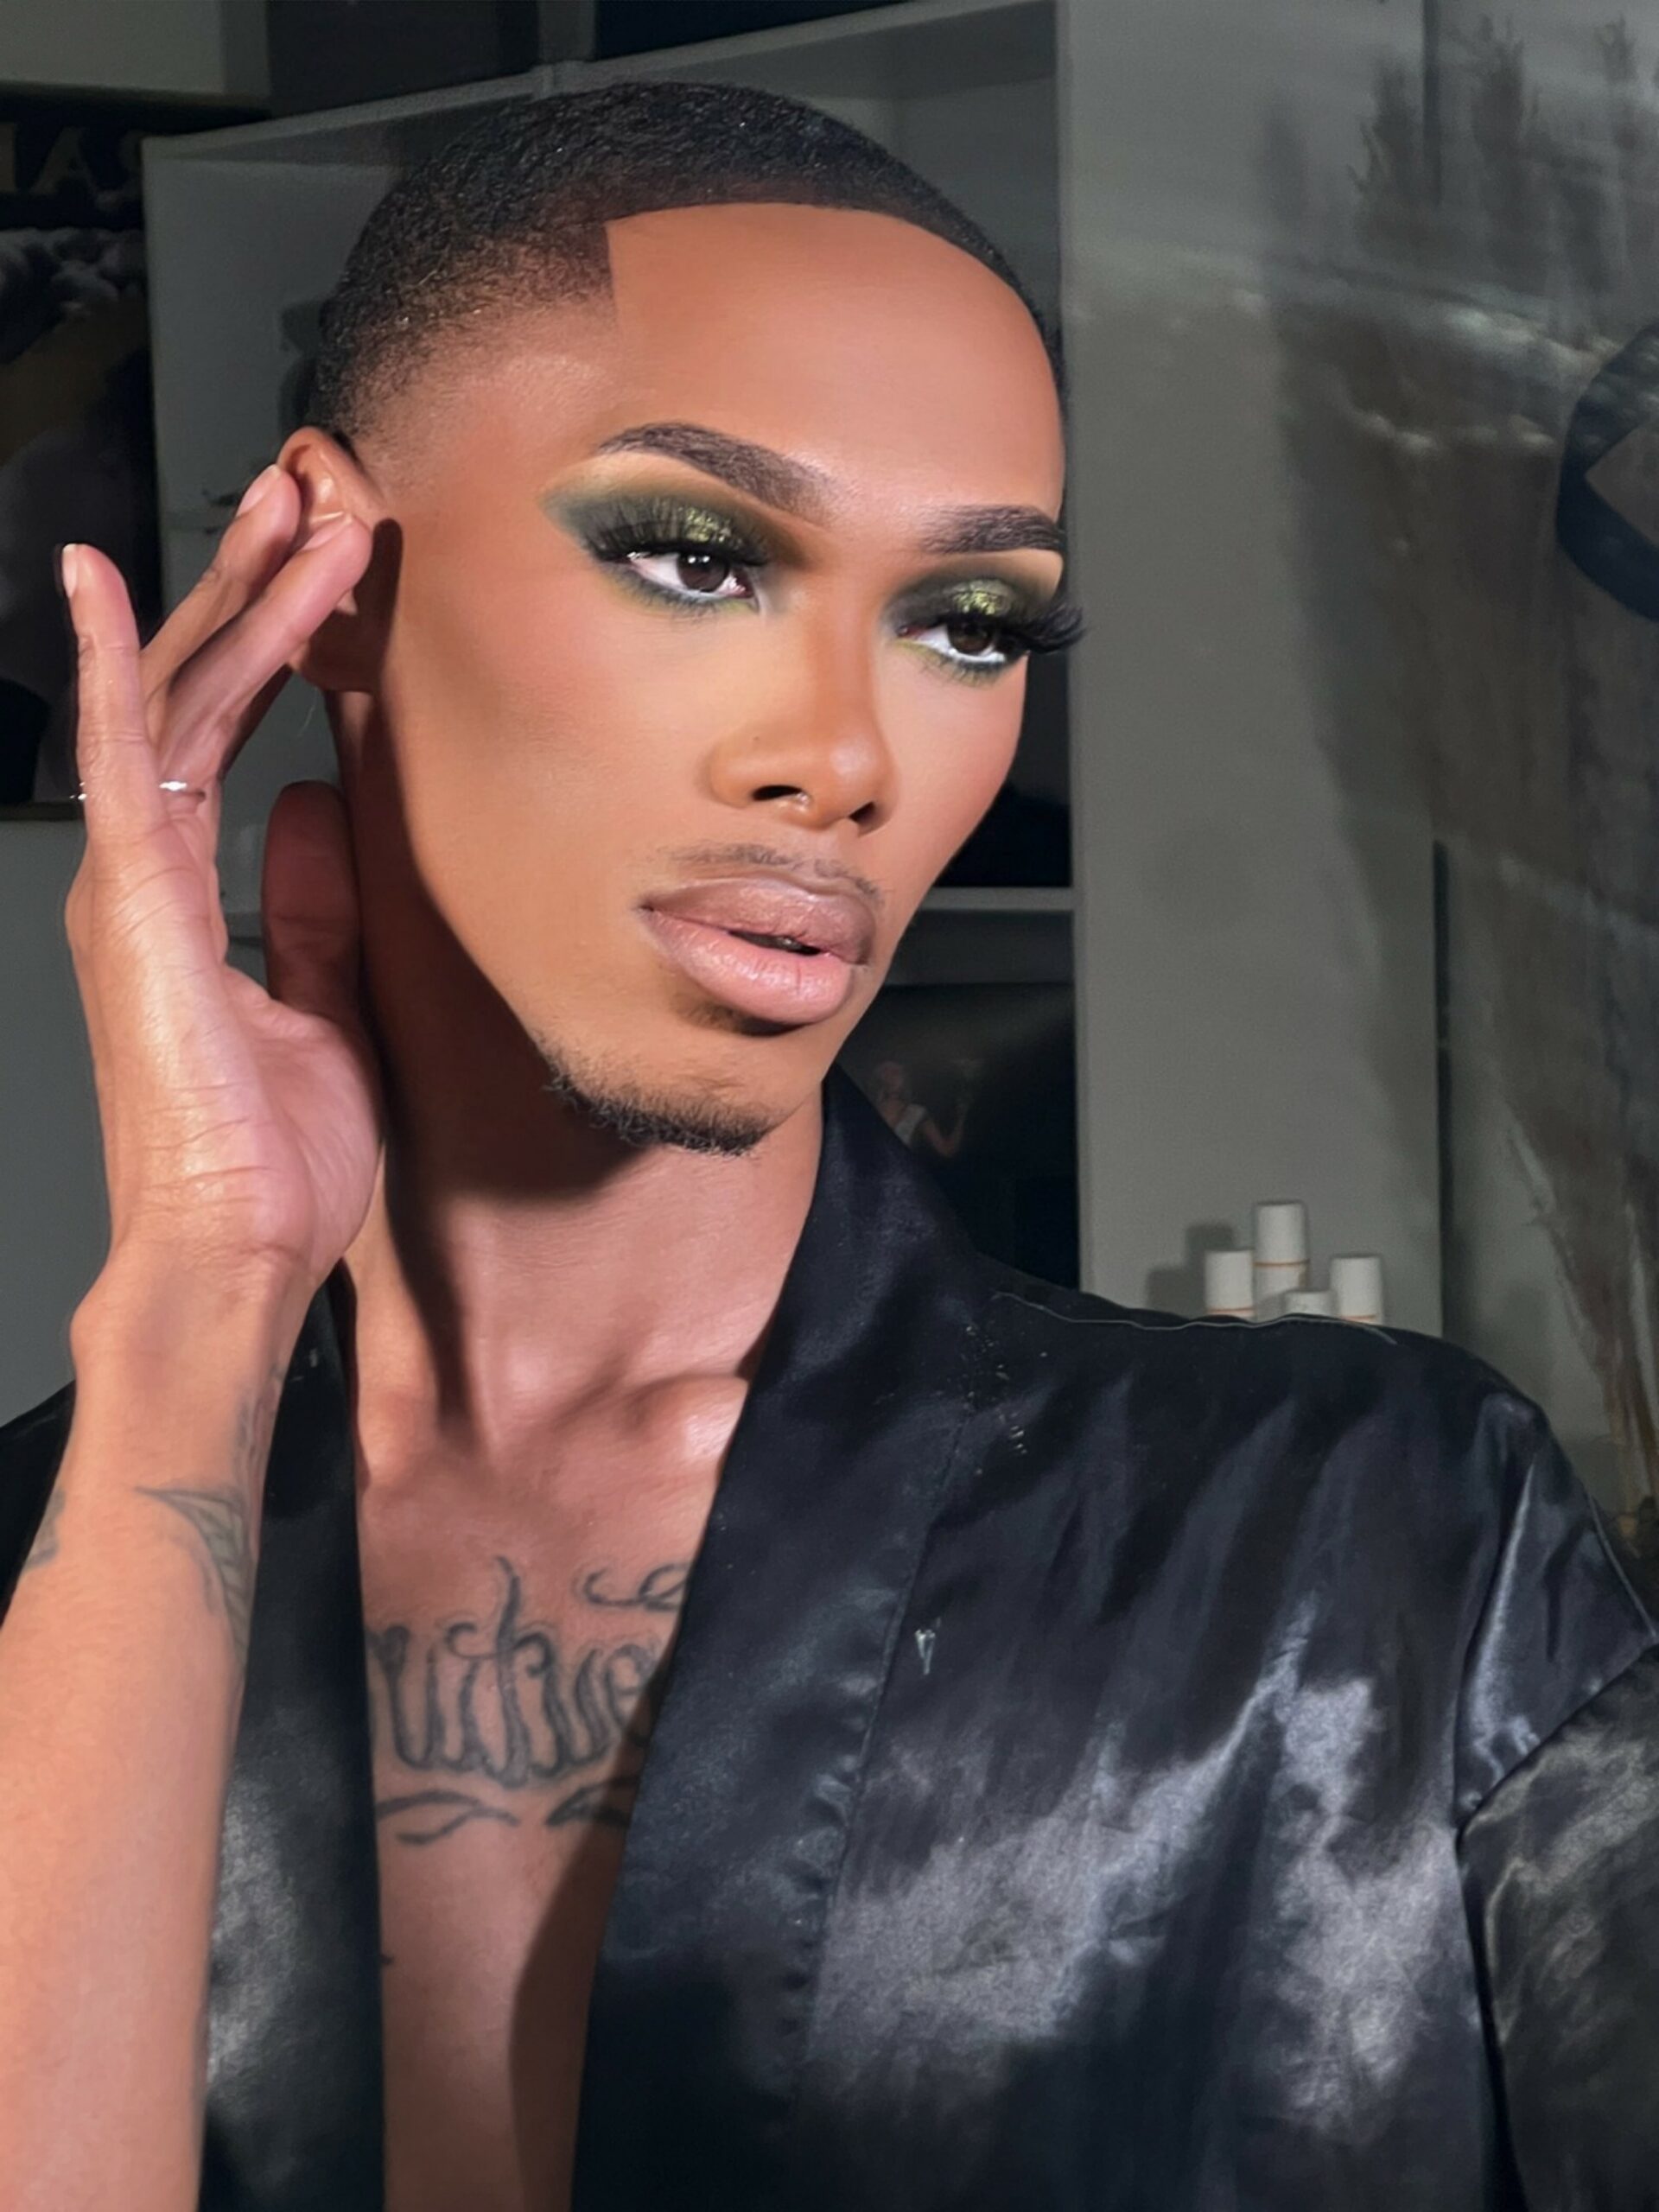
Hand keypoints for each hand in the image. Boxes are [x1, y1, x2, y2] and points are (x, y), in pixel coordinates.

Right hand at [62, 469, 383, 1298]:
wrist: (237, 1249)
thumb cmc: (274, 1160)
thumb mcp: (326, 1008)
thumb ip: (313, 909)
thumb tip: (317, 811)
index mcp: (184, 892)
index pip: (225, 731)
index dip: (274, 644)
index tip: (329, 572)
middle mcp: (144, 869)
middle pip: (200, 690)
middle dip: (256, 586)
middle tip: (309, 493)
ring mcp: (129, 876)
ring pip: (180, 698)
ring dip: (238, 596)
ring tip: (297, 504)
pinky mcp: (131, 895)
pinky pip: (123, 752)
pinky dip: (118, 661)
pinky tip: (111, 577)